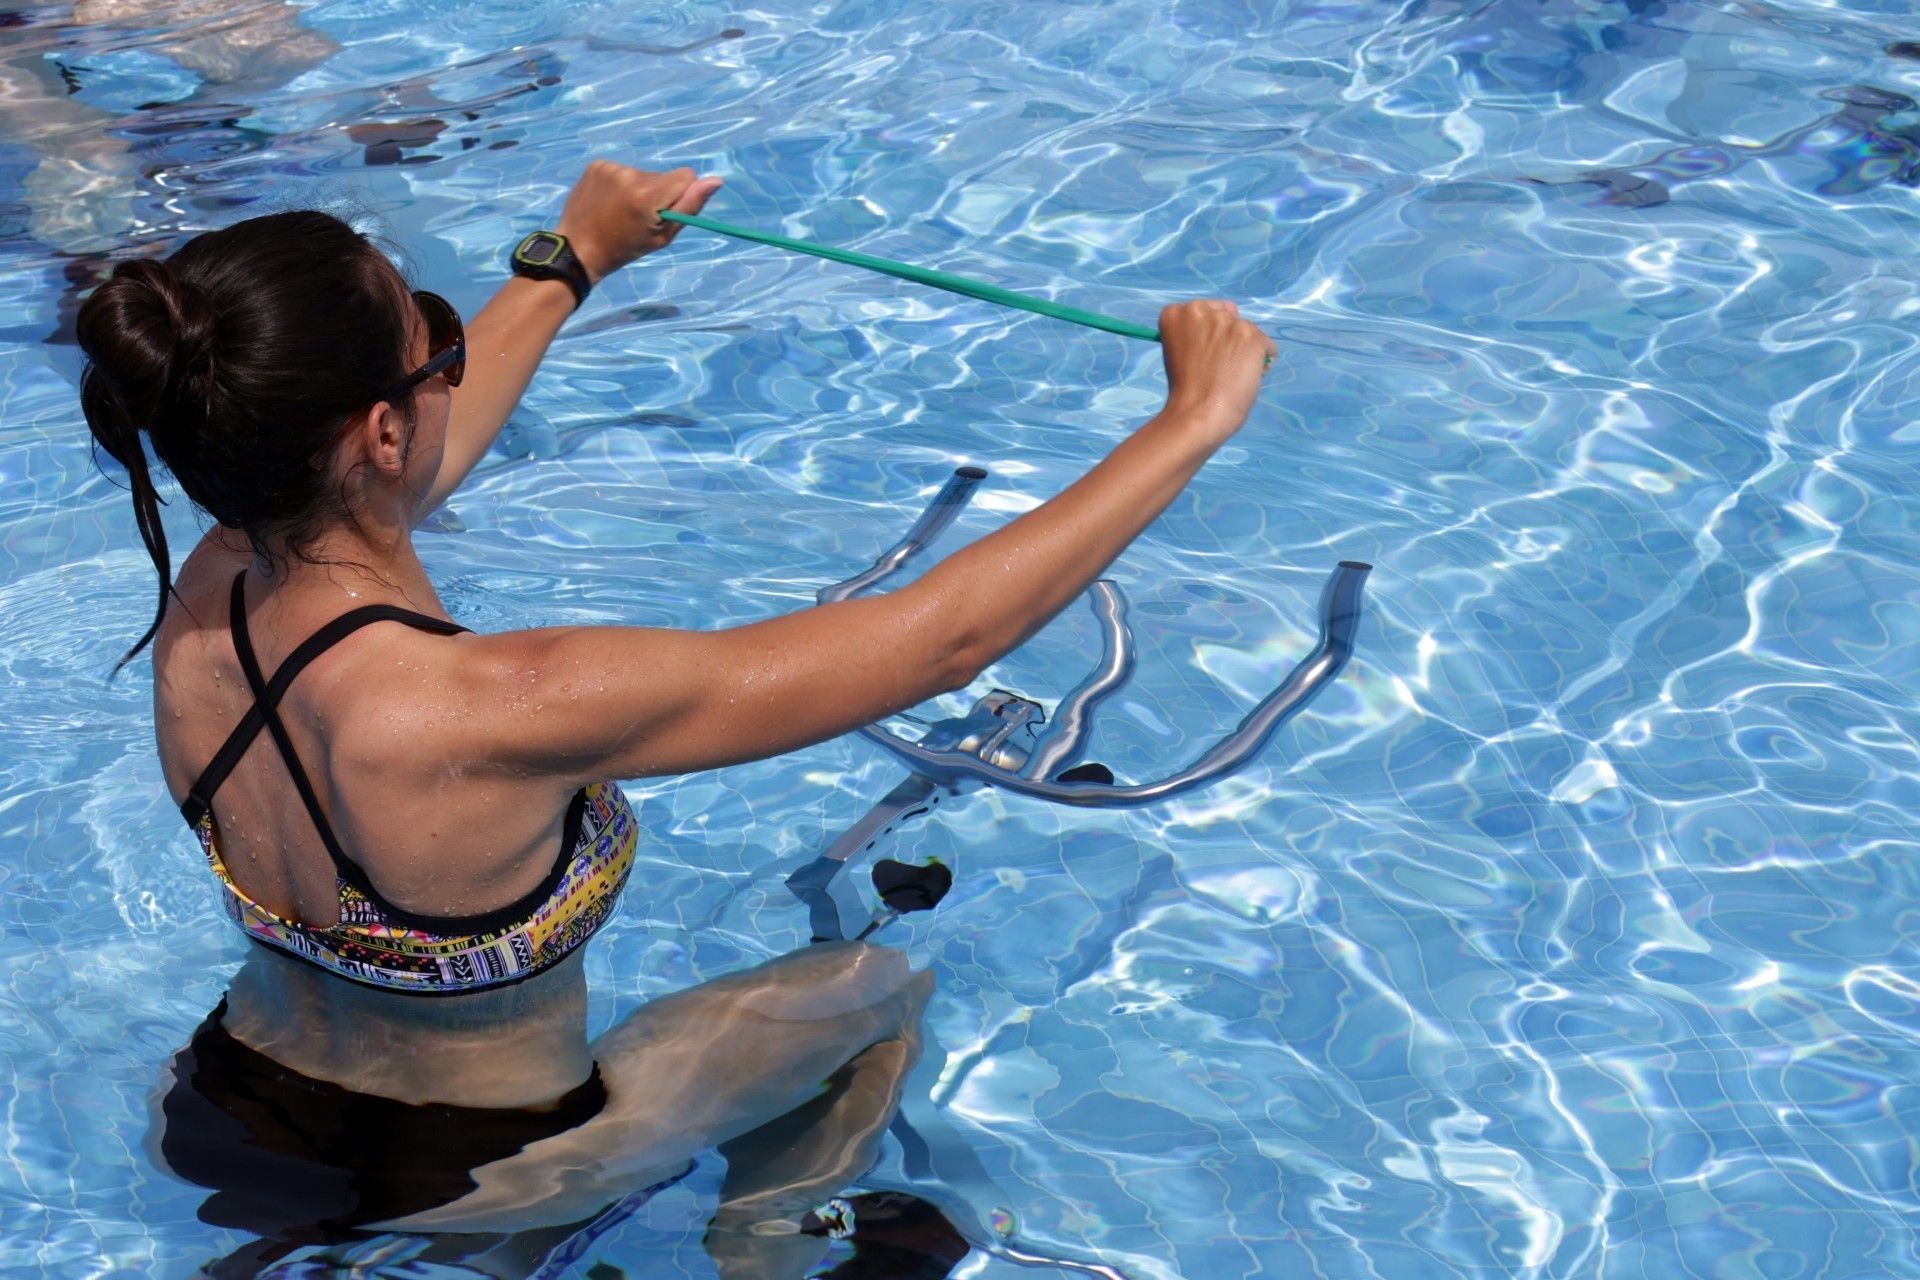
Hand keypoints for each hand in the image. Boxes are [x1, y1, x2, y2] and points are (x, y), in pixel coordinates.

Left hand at [553, 161, 724, 284]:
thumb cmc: (625, 248)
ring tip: (622, 211)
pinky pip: (623, 171)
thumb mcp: (663, 236)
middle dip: (658, 194)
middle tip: (638, 217)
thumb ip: (689, 207)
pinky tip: (610, 202)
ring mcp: (610, 167)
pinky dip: (621, 185)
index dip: (680, 195)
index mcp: (647, 195)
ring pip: (643, 174)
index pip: (685, 176)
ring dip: (639, 190)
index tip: (663, 212)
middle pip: (663, 176)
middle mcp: (630, 175)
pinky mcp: (597, 165)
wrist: (578, 248)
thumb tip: (716, 181)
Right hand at [1157, 300, 1275, 442]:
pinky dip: (1262, 361)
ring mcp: (1225, 321)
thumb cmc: (1187, 390)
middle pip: (1226, 316)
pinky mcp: (1249, 334)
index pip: (1203, 311)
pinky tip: (1245, 377)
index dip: (1206, 336)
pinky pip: (1267, 345)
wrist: (1197, 413)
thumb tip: (1232, 310)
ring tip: (1231, 375)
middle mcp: (1199, 309)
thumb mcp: (1182, 351)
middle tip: (1217, 367)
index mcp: (1175, 313)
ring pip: (1247, 330)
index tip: (1200, 356)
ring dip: (1245, 350)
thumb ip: (1200, 331)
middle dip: (1227, 338)